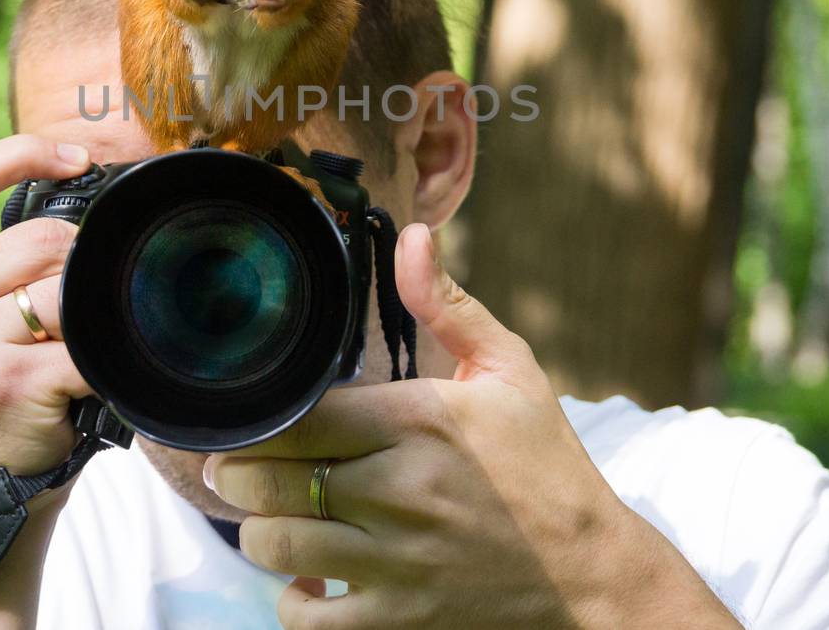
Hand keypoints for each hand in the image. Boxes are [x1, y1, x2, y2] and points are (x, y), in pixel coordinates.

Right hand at [0, 135, 95, 479]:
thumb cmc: (2, 395)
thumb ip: (10, 268)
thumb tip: (89, 211)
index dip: (21, 154)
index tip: (77, 158)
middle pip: (39, 238)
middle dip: (82, 266)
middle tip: (88, 313)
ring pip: (65, 290)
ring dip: (92, 320)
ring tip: (83, 353)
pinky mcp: (6, 381)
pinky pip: (84, 348)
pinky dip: (107, 364)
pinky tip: (97, 384)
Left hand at [205, 224, 737, 628]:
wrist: (592, 575)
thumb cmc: (545, 466)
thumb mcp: (511, 372)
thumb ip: (449, 305)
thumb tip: (410, 237)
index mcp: (423, 422)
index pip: (303, 416)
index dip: (260, 418)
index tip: (248, 416)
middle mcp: (401, 491)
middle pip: (271, 479)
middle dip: (239, 470)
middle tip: (236, 463)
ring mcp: (398, 562)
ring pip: (276, 544)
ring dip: (260, 528)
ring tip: (269, 511)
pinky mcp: (399, 619)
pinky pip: (309, 619)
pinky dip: (291, 599)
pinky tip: (306, 574)